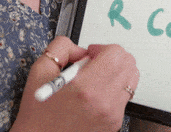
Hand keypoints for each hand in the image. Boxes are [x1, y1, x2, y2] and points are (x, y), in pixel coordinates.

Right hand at [11, 36, 139, 131]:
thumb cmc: (39, 112)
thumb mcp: (40, 70)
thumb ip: (61, 48)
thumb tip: (81, 48)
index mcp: (86, 88)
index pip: (116, 54)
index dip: (101, 47)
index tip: (89, 54)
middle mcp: (104, 103)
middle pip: (128, 64)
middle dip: (111, 57)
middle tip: (92, 63)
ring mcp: (112, 115)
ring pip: (131, 78)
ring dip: (115, 71)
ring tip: (95, 78)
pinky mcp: (114, 123)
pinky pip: (125, 95)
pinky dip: (114, 87)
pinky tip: (95, 92)